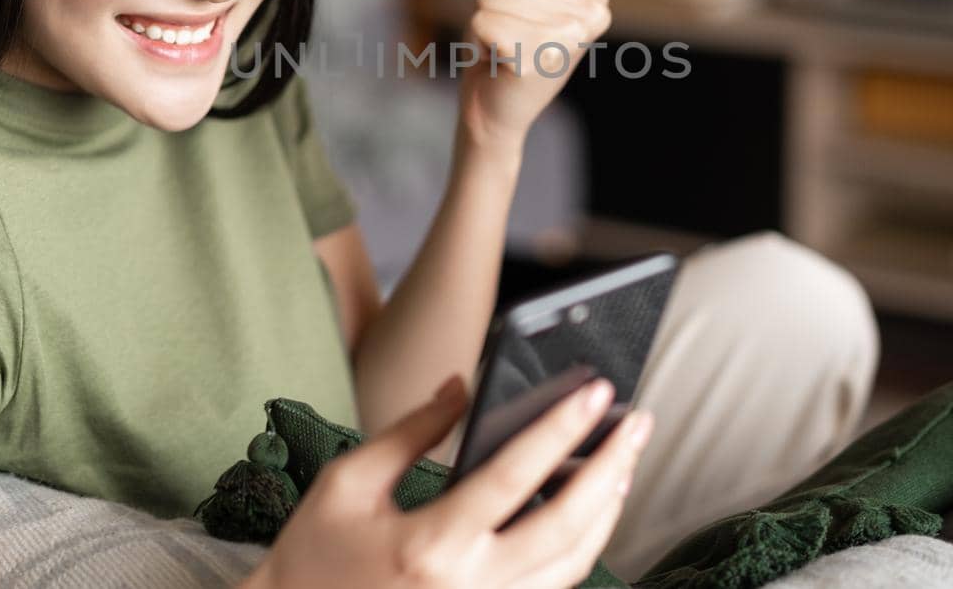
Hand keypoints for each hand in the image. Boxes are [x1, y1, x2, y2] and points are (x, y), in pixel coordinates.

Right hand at [245, 374, 653, 588]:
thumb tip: (461, 386)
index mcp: (430, 544)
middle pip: (566, 526)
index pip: (514, 476)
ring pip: (572, 565)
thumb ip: (412, 432)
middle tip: (638, 422)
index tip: (597, 391)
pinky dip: (581, 550)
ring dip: (606, 511)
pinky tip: (590, 513)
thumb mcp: (349, 482)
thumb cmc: (314, 554)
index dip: (561, 428)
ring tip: (622, 461)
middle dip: (610, 468)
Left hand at [458, 0, 611, 152]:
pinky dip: (478, 42)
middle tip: (509, 35)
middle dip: (493, 2)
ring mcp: (569, 39)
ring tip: (504, 47)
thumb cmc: (502, 44)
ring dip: (485, 22)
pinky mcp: (537, 61)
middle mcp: (593, 14)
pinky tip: (497, 62)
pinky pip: (482, 22)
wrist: (493, 109)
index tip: (520, 14)